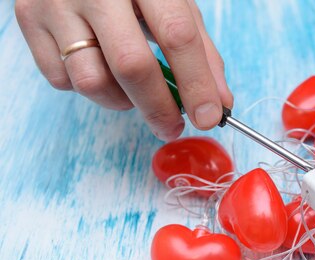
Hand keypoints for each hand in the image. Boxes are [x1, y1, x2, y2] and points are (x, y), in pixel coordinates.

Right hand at [15, 0, 232, 139]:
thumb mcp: (173, 3)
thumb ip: (200, 52)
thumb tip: (219, 105)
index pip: (177, 36)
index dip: (196, 83)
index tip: (209, 117)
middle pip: (131, 65)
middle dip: (158, 107)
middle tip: (172, 126)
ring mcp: (54, 2)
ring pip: (91, 81)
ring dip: (120, 100)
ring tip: (132, 87)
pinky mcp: (28, 19)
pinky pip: (60, 79)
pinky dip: (87, 88)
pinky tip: (99, 66)